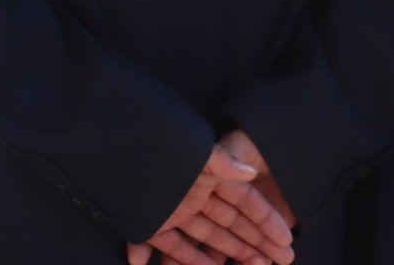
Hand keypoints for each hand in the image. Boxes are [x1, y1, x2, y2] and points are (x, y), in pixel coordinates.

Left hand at [126, 139, 293, 264]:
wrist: (107, 142)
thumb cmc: (153, 141)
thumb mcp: (191, 149)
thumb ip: (220, 159)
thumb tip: (251, 171)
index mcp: (204, 172)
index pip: (243, 199)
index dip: (266, 218)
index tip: (287, 238)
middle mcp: (193, 193)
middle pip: (232, 222)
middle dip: (257, 241)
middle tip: (285, 261)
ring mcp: (174, 209)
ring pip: (210, 236)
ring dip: (233, 252)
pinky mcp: (153, 224)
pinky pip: (176, 246)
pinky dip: (192, 260)